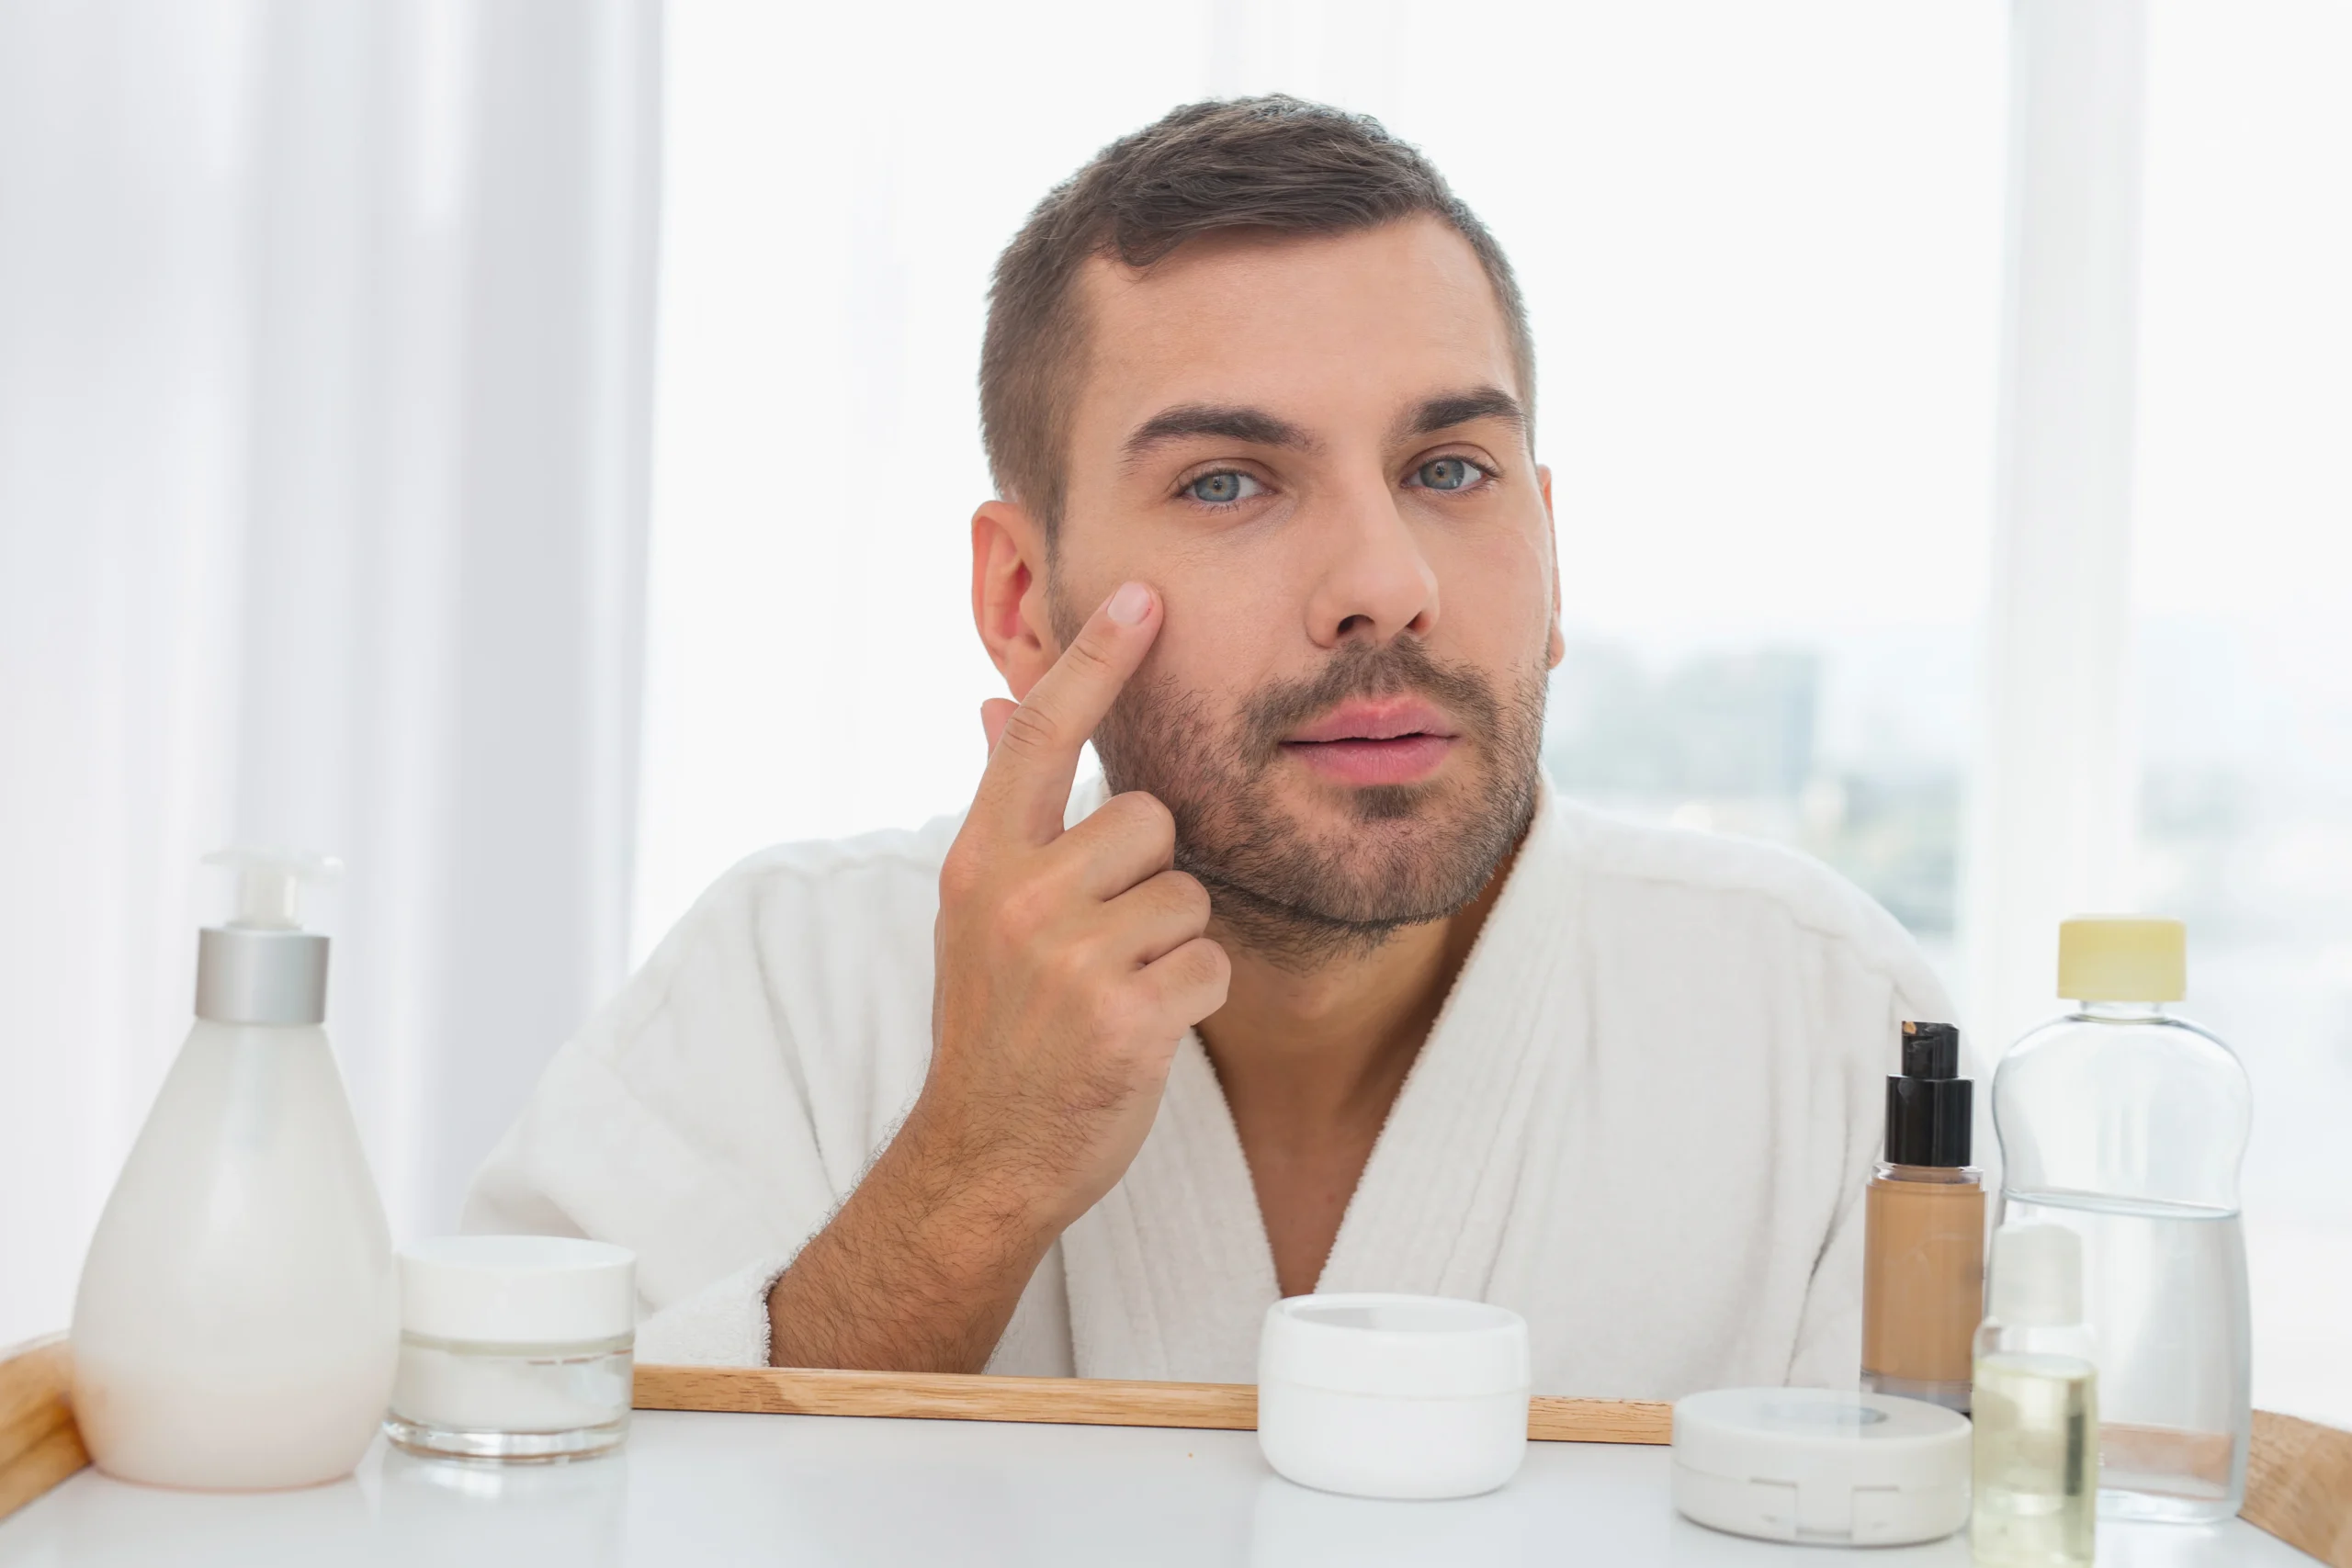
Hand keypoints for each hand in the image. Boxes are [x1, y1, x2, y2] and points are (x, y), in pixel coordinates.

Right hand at [918, 579, 1230, 1227]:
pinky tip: (1144, 1031)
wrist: (983, 1158)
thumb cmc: (998, 1029)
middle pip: (1149, 819)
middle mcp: (1018, 895)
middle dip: (1150, 875)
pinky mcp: (1125, 1014)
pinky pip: (1209, 961)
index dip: (1094, 658)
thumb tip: (992, 702)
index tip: (1142, 593)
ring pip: (1188, 893)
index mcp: (980, 860)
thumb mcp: (978, 911)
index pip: (1037, 734)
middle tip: (1102, 943)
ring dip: (1174, 943)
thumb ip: (1006, 810)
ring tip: (1117, 992)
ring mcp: (1068, 956)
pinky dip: (1194, 996)